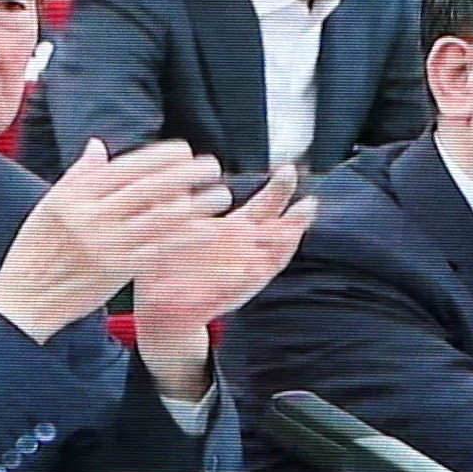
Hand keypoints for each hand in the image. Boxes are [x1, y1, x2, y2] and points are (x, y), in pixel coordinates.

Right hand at [0, 136, 236, 339]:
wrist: (25, 299)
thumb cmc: (36, 251)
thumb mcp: (49, 207)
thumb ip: (78, 176)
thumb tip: (98, 145)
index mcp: (73, 197)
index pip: (123, 169)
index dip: (158, 158)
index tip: (184, 150)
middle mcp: (90, 218)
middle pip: (146, 189)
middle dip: (184, 175)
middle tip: (211, 166)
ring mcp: (105, 245)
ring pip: (159, 218)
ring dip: (195, 205)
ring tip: (220, 195)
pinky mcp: (117, 271)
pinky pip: (160, 249)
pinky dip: (187, 237)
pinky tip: (208, 228)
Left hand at [129, 163, 316, 369]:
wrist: (165, 304)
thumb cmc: (180, 260)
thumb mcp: (182, 225)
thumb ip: (184, 200)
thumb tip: (177, 167)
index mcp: (240, 230)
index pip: (266, 205)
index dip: (279, 189)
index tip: (289, 168)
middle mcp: (248, 251)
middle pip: (278, 231)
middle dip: (294, 218)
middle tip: (308, 202)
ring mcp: (242, 276)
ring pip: (269, 262)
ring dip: (280, 250)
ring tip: (290, 234)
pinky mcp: (224, 298)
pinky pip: (238, 289)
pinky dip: (246, 280)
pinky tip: (253, 270)